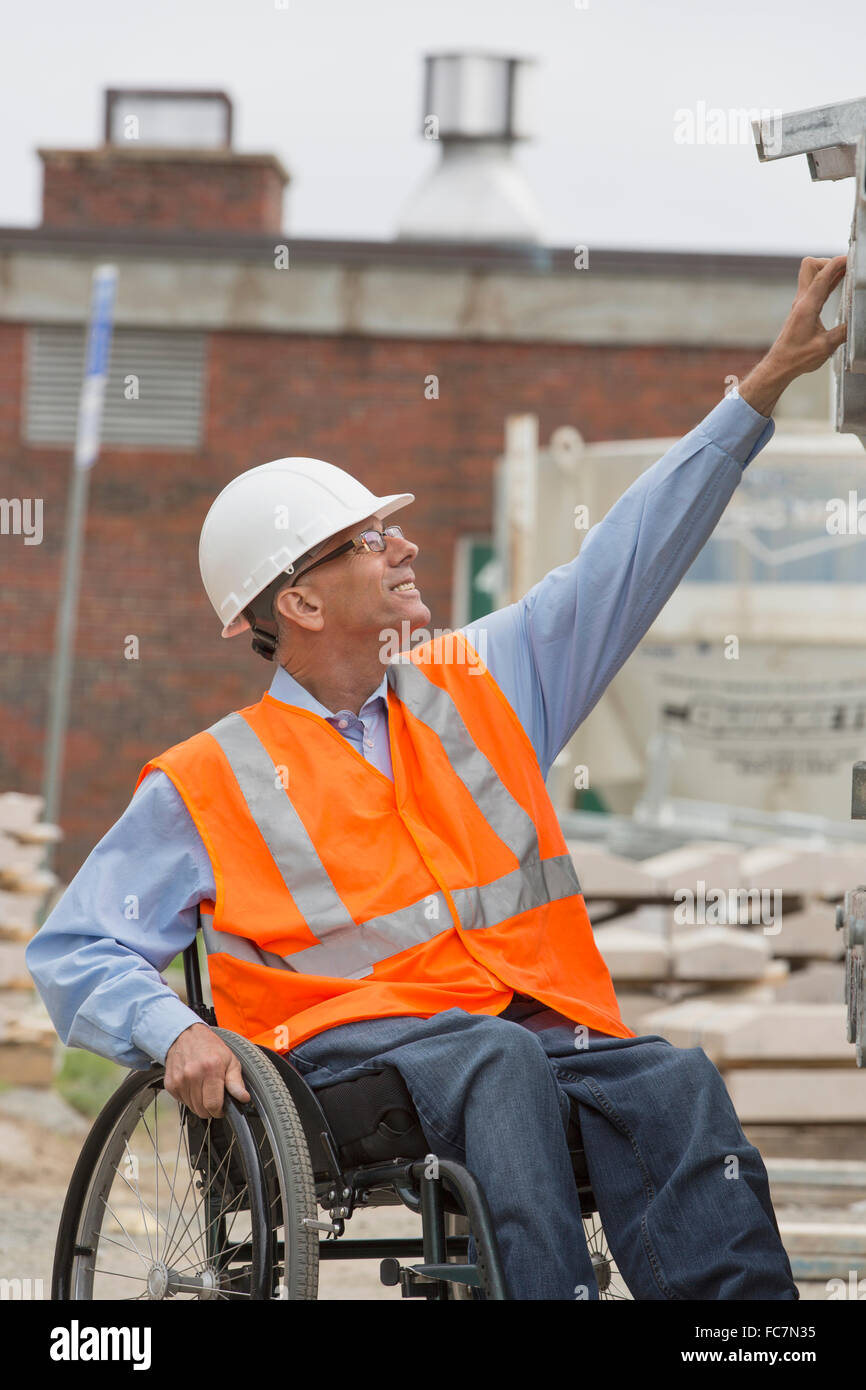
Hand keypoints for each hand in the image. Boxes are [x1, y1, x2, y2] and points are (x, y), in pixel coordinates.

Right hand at [163, 1022, 250, 1118]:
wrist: (185, 1035)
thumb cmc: (209, 1047)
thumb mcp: (230, 1060)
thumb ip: (236, 1081)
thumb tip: (243, 1098)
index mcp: (211, 1069)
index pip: (213, 1105)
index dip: (219, 1111)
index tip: (221, 1108)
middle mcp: (193, 1075)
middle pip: (201, 1109)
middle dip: (210, 1108)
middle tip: (214, 1096)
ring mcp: (179, 1080)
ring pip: (191, 1107)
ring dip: (199, 1103)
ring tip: (203, 1088)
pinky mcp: (170, 1084)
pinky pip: (181, 1101)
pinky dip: (188, 1098)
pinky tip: (193, 1085)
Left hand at [738, 254, 848, 415]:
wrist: (779, 365)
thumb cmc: (797, 358)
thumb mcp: (826, 347)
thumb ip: (844, 332)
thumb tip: (857, 323)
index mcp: (806, 307)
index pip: (822, 276)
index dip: (837, 263)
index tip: (851, 258)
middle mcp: (802, 301)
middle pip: (810, 266)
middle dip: (829, 262)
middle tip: (847, 268)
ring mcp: (801, 303)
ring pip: (811, 274)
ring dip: (829, 270)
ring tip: (848, 270)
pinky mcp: (802, 309)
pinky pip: (815, 287)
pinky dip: (827, 281)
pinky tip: (839, 281)